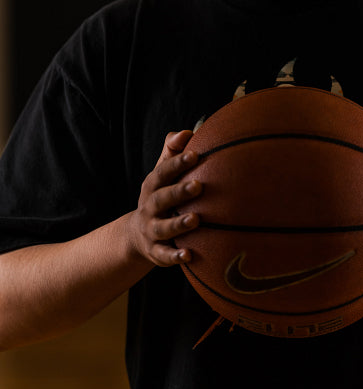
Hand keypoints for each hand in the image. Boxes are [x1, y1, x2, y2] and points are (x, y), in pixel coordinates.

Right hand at [128, 130, 201, 266]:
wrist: (136, 235)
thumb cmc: (160, 194)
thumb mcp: (162, 174)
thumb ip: (173, 151)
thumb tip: (188, 132)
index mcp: (153, 185)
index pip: (163, 172)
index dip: (177, 163)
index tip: (195, 154)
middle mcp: (149, 207)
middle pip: (161, 198)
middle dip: (179, 192)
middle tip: (199, 185)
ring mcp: (151, 230)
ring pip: (163, 228)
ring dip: (178, 224)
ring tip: (196, 220)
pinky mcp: (155, 252)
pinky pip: (164, 255)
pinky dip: (175, 256)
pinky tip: (189, 255)